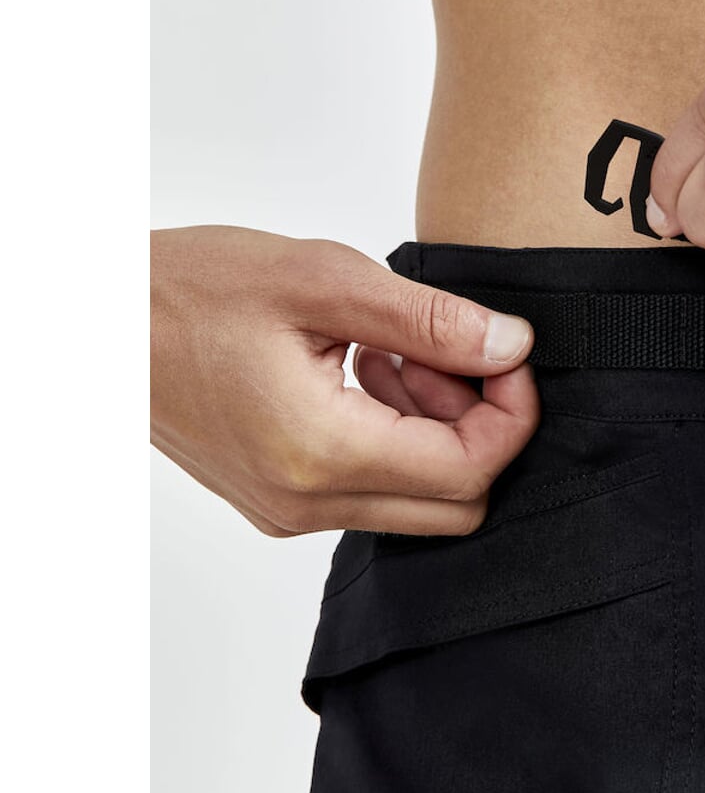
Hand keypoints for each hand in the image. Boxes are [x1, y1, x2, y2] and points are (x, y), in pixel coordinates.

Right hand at [151, 226, 538, 535]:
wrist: (102, 323)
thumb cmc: (191, 291)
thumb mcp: (324, 281)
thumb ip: (430, 322)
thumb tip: (511, 346)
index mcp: (321, 452)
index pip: (471, 471)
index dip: (513, 413)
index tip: (507, 355)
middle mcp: (307, 504)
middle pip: (457, 504)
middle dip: (478, 427)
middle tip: (444, 355)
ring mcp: (291, 511)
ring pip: (419, 502)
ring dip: (435, 430)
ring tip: (392, 354)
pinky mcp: (281, 501)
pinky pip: (374, 493)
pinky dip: (395, 439)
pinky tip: (363, 373)